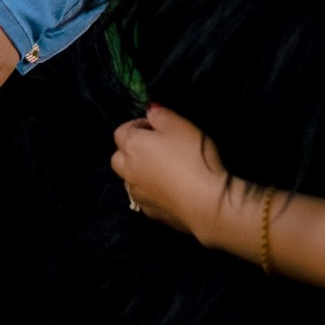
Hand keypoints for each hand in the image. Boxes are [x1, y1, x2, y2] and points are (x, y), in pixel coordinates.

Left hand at [111, 105, 239, 243]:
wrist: (205, 203)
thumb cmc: (192, 157)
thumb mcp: (180, 125)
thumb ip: (160, 115)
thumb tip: (149, 111)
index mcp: (132, 146)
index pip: (122, 131)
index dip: (138, 126)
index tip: (157, 127)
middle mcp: (128, 171)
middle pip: (118, 157)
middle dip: (130, 150)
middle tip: (155, 149)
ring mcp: (138, 194)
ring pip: (128, 179)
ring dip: (138, 172)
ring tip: (163, 170)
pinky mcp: (150, 213)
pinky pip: (143, 197)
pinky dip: (151, 191)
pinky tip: (169, 190)